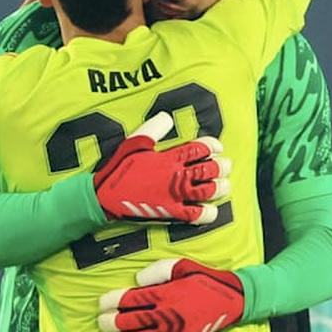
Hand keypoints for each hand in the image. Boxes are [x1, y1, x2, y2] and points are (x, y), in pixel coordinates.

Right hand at [94, 112, 229, 224]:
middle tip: (227, 166)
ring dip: (219, 188)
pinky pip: (193, 215)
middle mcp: (174, 175)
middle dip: (220, 168)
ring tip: (225, 185)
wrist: (105, 195)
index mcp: (167, 157)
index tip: (218, 148)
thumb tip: (168, 117)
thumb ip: (154, 128)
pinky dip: (206, 214)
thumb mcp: (135, 142)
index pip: (198, 149)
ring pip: (205, 191)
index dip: (212, 147)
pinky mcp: (169, 212)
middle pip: (206, 170)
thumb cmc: (120, 167)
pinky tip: (212, 211)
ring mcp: (173, 195)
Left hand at [97, 258, 243, 331]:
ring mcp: (177, 330)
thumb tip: (136, 281)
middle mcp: (170, 313)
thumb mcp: (181, 265)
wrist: (232, 298)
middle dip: (113, 323)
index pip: (133, 298)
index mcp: (167, 292)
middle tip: (101, 323)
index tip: (101, 304)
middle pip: (134, 320)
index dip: (114, 302)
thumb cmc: (203, 279)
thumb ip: (157, 271)